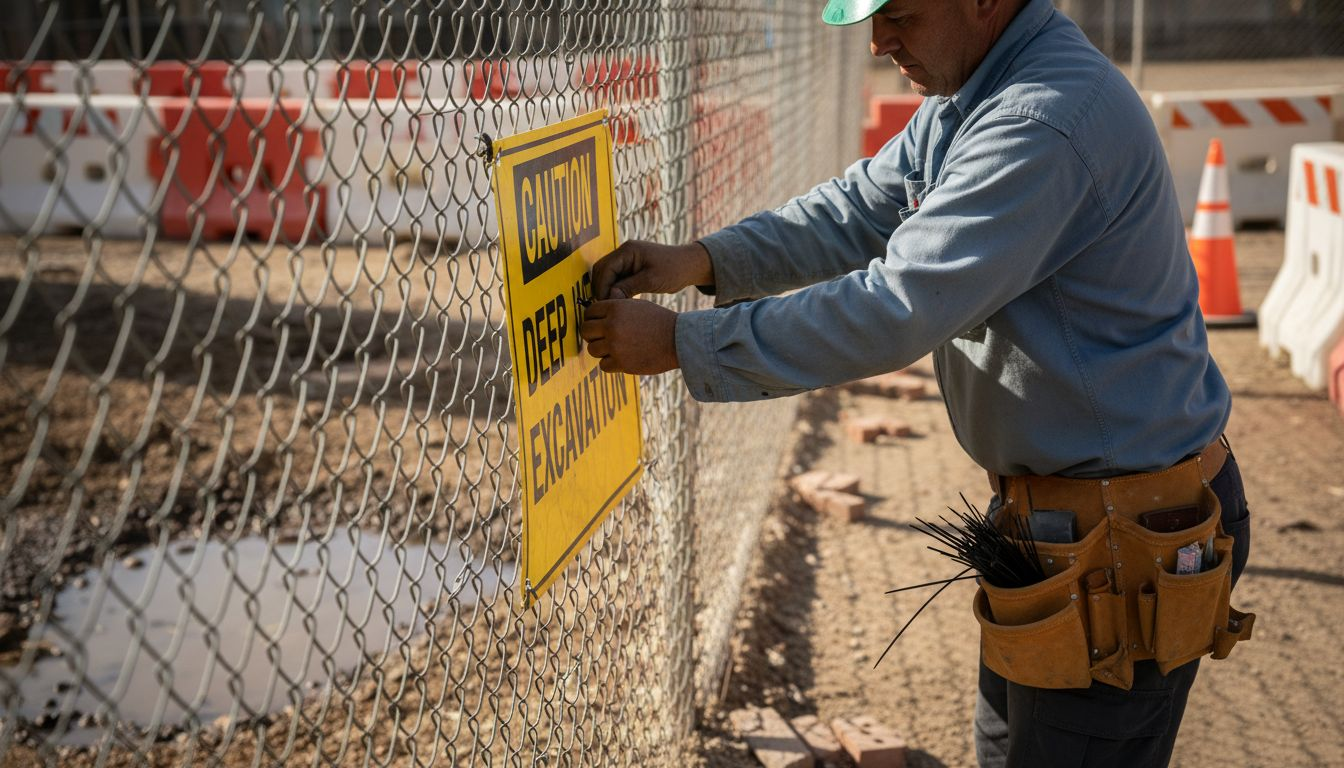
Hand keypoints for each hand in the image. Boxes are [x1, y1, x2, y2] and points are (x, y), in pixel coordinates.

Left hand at [579, 299, 678, 374]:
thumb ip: (616, 308)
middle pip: (586, 331)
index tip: (598, 324)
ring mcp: (615, 346)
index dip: (592, 318)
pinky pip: (603, 365)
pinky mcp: (621, 363)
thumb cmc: (659, 321)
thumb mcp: (637, 306)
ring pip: (592, 349)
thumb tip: (595, 313)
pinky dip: (610, 363)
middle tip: (602, 337)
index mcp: (615, 308)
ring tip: (615, 348)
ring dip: (601, 350)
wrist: (679, 340)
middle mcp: (612, 326)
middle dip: (592, 334)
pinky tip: (621, 358)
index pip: (589, 312)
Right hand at [590, 240, 714, 299]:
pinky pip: (616, 278)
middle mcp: (624, 251)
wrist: (689, 265)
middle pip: (601, 270)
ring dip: (606, 289)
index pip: (605, 269)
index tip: (604, 305)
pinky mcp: (630, 266)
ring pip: (607, 275)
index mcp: (628, 250)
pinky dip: (614, 289)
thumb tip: (609, 298)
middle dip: (601, 288)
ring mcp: (626, 258)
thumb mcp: (651, 280)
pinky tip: (619, 302)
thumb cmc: (674, 270)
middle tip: (605, 307)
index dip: (602, 287)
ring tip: (612, 306)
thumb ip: (628, 288)